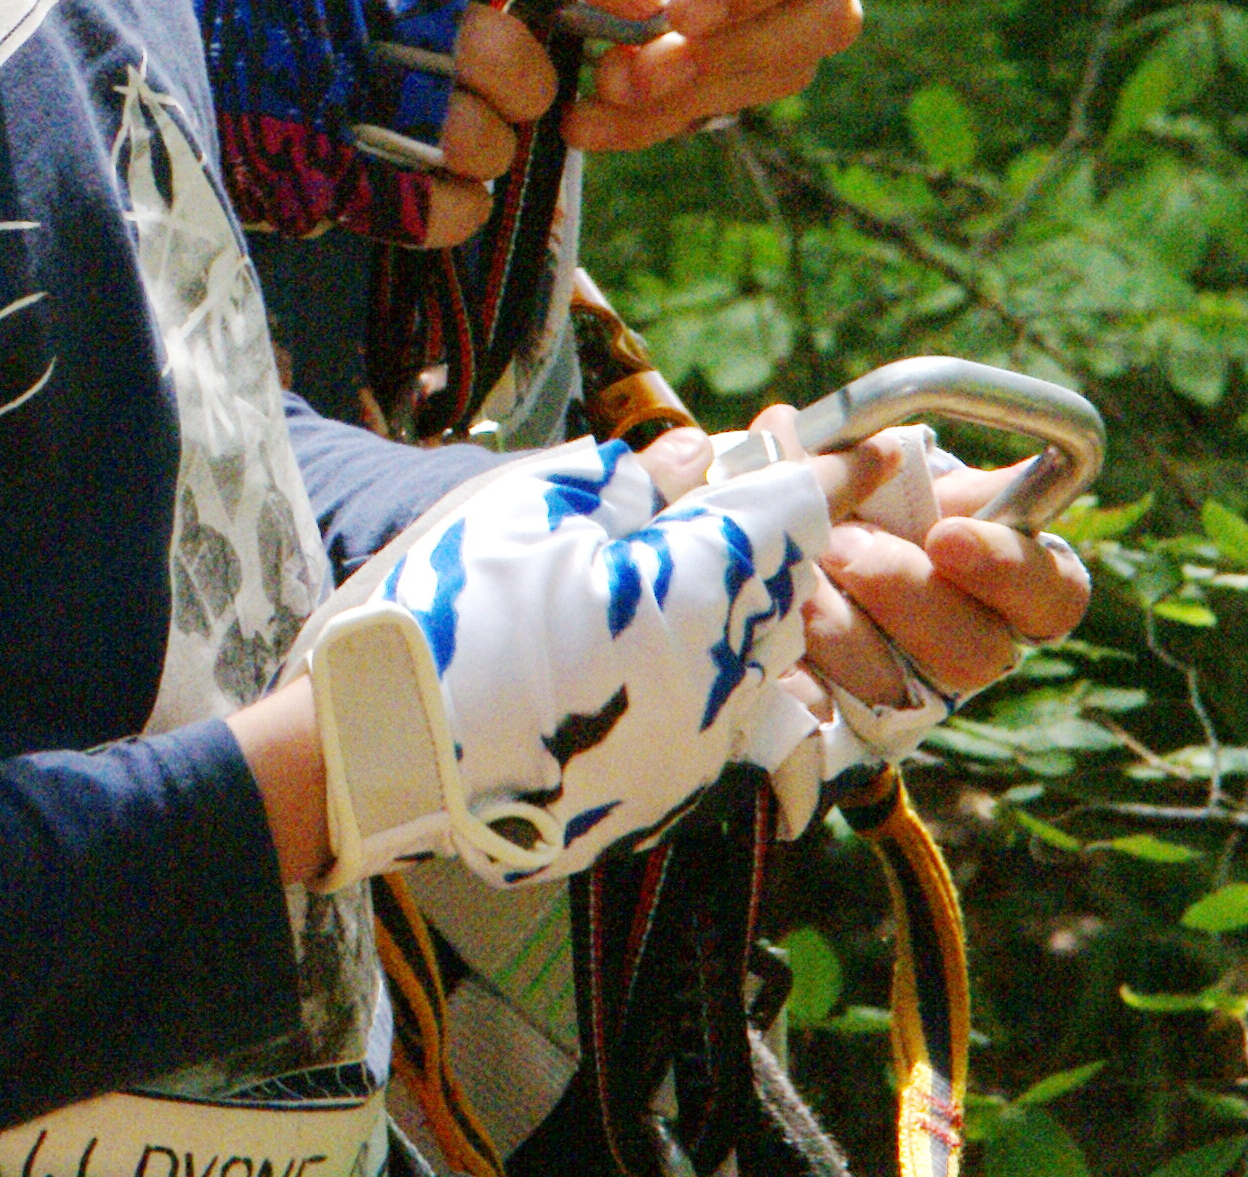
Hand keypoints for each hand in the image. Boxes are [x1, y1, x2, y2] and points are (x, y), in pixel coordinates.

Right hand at [178, 0, 661, 248]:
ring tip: (444, 132)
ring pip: (485, 141)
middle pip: (511, 56)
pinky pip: (446, 208)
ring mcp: (344, 90)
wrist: (119, 36)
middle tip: (501, 85)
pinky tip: (428, 185)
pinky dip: (457, 206)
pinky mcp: (325, 172)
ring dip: (489, 148)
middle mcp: (366, 2)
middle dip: (526, 84)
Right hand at [294, 423, 906, 886]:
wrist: (372, 753)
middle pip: (780, 593)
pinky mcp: (664, 803)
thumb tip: (694, 457)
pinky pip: (709, 725)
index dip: (831, 470)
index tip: (875, 445)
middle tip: (716, 516)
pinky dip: (687, 685)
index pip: (792, 514)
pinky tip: (615, 667)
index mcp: (691, 591)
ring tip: (649, 595)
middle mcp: (720, 681)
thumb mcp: (523, 509)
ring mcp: (697, 754)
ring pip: (751, 662)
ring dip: (725, 619)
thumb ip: (629, 483)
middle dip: (763, 549)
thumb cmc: (439, 612)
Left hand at [511, 0, 864, 151]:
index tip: (680, 1)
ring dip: (696, 102)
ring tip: (596, 108)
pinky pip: (715, 93)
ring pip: (773, 71)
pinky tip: (580, 122)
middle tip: (629, 74)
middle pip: (814, 23)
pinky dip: (658, 119)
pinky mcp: (711, 33)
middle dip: (731, 62)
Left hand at [780, 418, 1095, 709]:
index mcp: (1001, 579)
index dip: (1008, 567)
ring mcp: (914, 696)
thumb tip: (829, 433)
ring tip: (793, 580)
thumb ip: (857, 451)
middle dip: (902, 590)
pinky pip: (828, 715)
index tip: (944, 534)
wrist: (764, 568)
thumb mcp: (856, 467)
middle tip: (840, 545)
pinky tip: (775, 640)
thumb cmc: (838, 504)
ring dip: (838, 626)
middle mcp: (970, 646)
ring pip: (900, 684)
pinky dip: (797, 672)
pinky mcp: (846, 728)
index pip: (1053, 590)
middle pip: (977, 652)